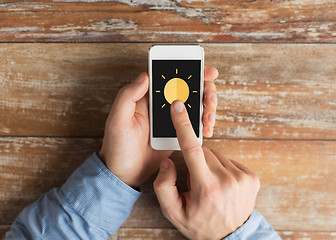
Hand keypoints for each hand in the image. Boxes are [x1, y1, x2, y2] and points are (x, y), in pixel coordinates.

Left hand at [99, 66, 217, 187]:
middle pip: (188, 88)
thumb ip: (127, 96)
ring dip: (207, 108)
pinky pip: (194, 123)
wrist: (125, 174)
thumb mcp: (117, 121)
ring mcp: (171, 119)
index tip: (206, 71)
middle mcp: (160, 104)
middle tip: (209, 100)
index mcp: (146, 97)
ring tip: (208, 119)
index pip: (169, 77)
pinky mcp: (177, 132)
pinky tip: (206, 129)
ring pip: (195, 104)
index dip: (189, 70)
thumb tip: (145, 76)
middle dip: (205, 90)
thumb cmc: (117, 147)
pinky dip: (204, 123)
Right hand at [153, 100, 259, 238]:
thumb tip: (169, 161)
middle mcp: (227, 180)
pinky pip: (229, 160)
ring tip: (210, 184)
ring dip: (209, 164)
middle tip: (196, 181)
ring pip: (217, 155)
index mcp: (207, 187)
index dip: (184, 125)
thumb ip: (164, 186)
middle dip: (196, 160)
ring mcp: (243, 177)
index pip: (192, 149)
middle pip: (204, 151)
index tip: (179, 107)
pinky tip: (221, 183)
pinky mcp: (252, 176)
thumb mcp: (173, 212)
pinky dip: (222, 167)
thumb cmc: (200, 224)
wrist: (231, 237)